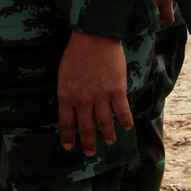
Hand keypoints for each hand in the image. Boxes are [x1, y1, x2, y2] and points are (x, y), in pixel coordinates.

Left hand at [57, 31, 131, 155]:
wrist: (94, 38)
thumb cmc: (76, 53)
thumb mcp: (63, 74)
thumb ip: (67, 91)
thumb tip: (71, 104)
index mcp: (67, 96)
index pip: (67, 122)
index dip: (68, 136)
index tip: (69, 146)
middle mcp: (83, 100)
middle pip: (86, 127)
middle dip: (88, 142)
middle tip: (90, 153)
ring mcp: (101, 97)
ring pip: (104, 123)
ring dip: (107, 134)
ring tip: (110, 141)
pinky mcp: (117, 91)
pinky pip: (122, 111)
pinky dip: (125, 121)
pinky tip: (126, 127)